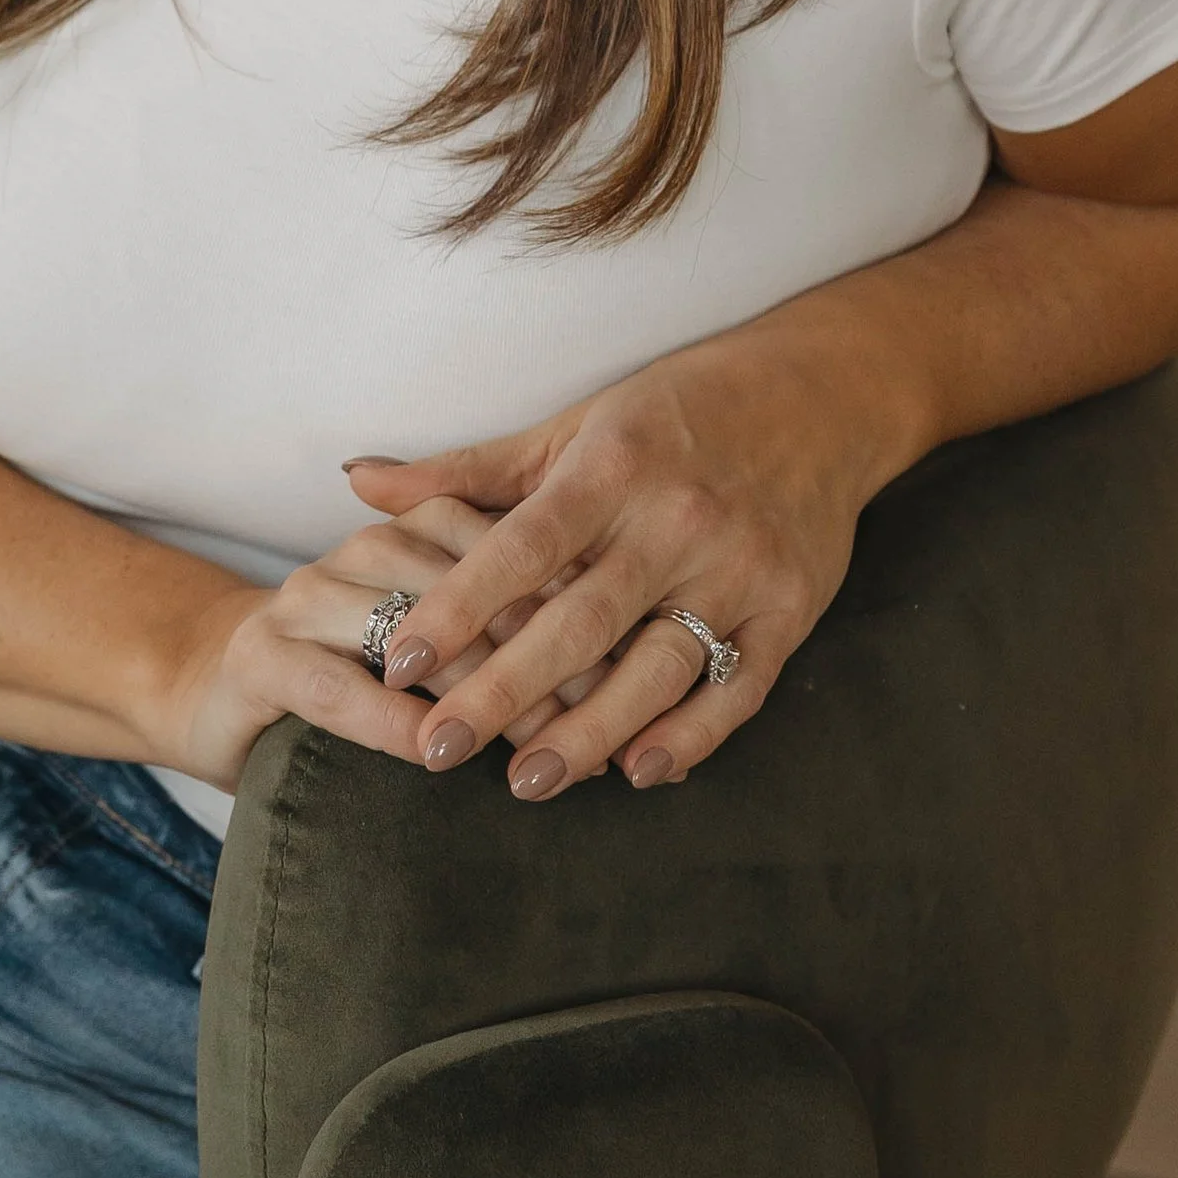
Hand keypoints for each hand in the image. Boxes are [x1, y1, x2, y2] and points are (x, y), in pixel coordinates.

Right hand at [154, 499, 614, 792]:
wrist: (208, 683)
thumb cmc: (352, 672)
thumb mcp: (434, 646)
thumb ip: (512, 646)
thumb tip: (630, 693)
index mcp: (413, 529)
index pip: (510, 546)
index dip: (576, 603)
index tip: (639, 662)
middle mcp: (363, 548)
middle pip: (472, 585)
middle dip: (544, 653)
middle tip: (605, 714)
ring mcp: (306, 598)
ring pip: (411, 627)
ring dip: (476, 688)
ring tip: (534, 744)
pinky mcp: (260, 657)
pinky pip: (336, 684)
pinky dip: (389, 719)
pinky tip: (434, 755)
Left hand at [344, 319, 904, 801]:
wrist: (821, 394)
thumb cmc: (676, 411)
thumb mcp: (573, 426)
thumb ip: (467, 471)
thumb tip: (356, 479)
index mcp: (613, 466)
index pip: (523, 547)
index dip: (459, 605)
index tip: (401, 660)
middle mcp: (676, 520)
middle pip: (581, 620)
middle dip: (506, 690)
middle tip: (438, 750)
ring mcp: (739, 568)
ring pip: (657, 665)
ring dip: (592, 731)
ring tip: (527, 782)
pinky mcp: (791, 608)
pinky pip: (739, 686)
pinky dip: (692, 735)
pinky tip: (640, 772)